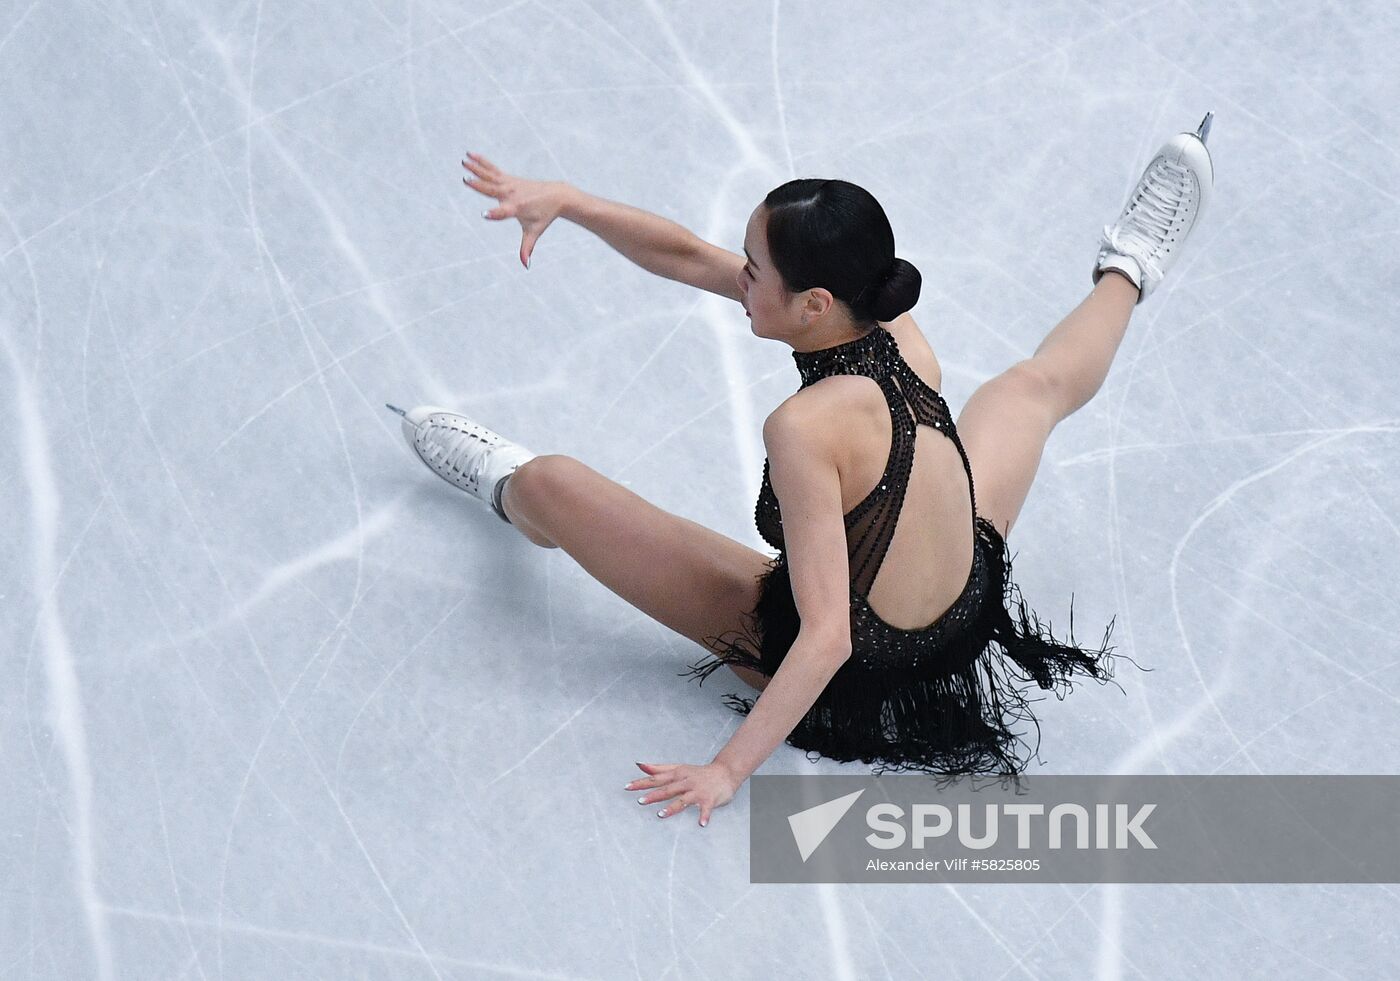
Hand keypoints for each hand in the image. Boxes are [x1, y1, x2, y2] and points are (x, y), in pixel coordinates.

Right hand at [461, 152, 569, 268]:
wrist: (557, 195)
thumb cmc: (544, 216)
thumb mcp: (534, 232)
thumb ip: (527, 248)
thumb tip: (526, 266)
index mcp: (517, 208)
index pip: (504, 212)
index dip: (495, 214)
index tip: (485, 214)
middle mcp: (512, 194)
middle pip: (492, 189)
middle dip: (479, 185)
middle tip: (465, 179)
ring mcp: (510, 184)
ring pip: (490, 175)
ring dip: (476, 168)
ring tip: (464, 161)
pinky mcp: (509, 178)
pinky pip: (492, 169)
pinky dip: (482, 162)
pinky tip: (470, 155)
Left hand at [626, 761, 740, 826]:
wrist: (725, 772)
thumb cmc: (698, 773)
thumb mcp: (678, 768)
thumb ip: (658, 768)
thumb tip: (639, 764)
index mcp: (677, 775)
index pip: (656, 779)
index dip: (641, 782)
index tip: (627, 787)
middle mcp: (685, 782)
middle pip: (667, 789)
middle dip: (654, 795)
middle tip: (640, 801)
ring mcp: (697, 791)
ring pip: (683, 800)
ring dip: (672, 808)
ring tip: (661, 815)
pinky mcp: (709, 799)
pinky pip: (706, 809)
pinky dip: (704, 816)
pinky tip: (701, 824)